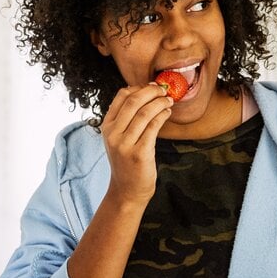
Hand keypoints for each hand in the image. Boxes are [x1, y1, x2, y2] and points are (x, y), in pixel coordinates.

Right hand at [101, 84, 172, 204]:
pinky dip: (162, 116)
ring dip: (160, 103)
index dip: (139, 87)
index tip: (152, 87)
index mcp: (106, 126)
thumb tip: (145, 94)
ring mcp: (125, 144)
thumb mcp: (118, 139)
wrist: (127, 190)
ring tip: (169, 101)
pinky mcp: (139, 153)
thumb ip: (126, 119)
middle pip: (134, 101)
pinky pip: (153, 127)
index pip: (121, 96)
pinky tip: (168, 113)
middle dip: (152, 92)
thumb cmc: (127, 162)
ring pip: (145, 113)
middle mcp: (113, 134)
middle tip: (164, 91)